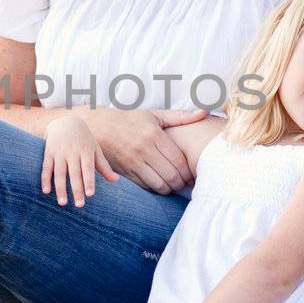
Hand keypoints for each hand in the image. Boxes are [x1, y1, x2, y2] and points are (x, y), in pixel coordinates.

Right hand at [41, 115, 117, 206]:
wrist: (65, 121)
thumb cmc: (84, 140)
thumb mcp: (95, 149)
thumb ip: (104, 166)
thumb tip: (116, 181)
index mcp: (86, 152)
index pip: (88, 169)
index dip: (89, 181)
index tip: (90, 194)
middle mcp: (72, 152)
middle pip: (74, 173)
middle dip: (76, 190)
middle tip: (79, 205)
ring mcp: (59, 153)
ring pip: (60, 173)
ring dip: (60, 188)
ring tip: (62, 203)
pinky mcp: (48, 153)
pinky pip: (46, 168)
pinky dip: (45, 179)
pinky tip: (46, 191)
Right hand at [81, 108, 205, 194]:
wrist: (99, 127)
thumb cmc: (130, 119)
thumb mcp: (154, 114)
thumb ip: (180, 116)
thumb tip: (205, 112)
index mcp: (154, 135)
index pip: (179, 161)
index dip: (189, 171)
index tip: (192, 173)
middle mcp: (144, 149)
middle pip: (172, 175)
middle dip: (182, 183)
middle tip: (186, 182)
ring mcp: (133, 162)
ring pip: (159, 185)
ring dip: (170, 188)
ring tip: (174, 184)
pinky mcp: (125, 172)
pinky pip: (146, 187)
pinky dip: (156, 189)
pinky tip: (160, 184)